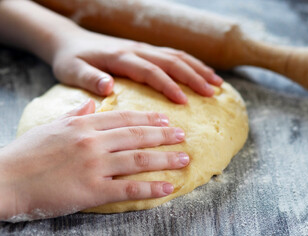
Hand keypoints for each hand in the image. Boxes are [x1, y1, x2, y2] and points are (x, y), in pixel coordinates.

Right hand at [0, 100, 188, 220]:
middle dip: (165, 136)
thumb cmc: (27, 152)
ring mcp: (94, 165)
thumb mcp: (52, 126)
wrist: (5, 179)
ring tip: (184, 159)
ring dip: (165, 159)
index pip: (124, 118)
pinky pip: (128, 188)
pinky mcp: (92, 190)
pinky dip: (151, 188)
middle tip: (183, 135)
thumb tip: (93, 102)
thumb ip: (77, 113)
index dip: (149, 119)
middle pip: (137, 136)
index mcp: (84, 124)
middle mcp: (93, 141)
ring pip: (139, 159)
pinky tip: (168, 187)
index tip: (166, 120)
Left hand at [50, 28, 222, 103]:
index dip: (169, 85)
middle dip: (193, 77)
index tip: (184, 102)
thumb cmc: (71, 60)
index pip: (151, 71)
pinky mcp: (145, 50)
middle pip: (171, 61)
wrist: (70, 41)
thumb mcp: (72, 71)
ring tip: (217, 84)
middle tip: (212, 93)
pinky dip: (192, 63)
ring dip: (198, 69)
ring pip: (177, 56)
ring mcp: (143, 48)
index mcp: (121, 58)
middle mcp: (136, 50)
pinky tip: (203, 73)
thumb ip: (88, 78)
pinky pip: (173, 55)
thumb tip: (108, 86)